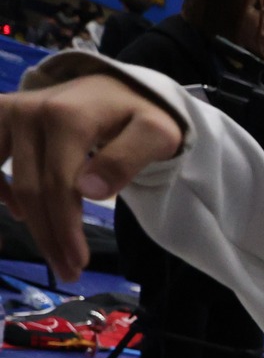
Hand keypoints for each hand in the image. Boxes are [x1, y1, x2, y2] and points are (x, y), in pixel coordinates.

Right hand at [0, 73, 181, 281]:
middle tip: (68, 270)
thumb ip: (127, 160)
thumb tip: (89, 192)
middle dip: (48, 235)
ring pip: (7, 180)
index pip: (59, 186)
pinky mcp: (0, 114)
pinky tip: (18, 214)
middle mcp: (31, 110)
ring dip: (26, 221)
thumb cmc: (141, 115)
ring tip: (49, 252)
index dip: (65, 229)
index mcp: (68, 117)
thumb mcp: (154, 135)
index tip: (78, 265)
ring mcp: (11, 110)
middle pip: (32, 188)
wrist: (119, 87)